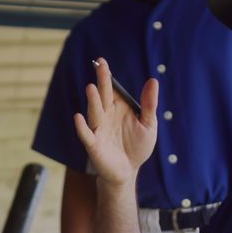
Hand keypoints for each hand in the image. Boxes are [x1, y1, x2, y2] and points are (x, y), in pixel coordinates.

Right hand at [73, 57, 158, 187]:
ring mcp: (98, 129)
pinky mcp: (94, 145)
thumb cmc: (137, 146)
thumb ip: (149, 104)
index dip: (106, 76)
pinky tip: (78, 117)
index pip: (111, 89)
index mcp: (117, 108)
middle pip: (102, 96)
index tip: (101, 61)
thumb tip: (153, 80)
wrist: (129, 170)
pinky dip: (81, 127)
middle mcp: (105, 115)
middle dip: (100, 81)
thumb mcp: (148, 124)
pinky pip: (86, 134)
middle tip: (99, 65)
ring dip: (92, 101)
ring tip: (91, 88)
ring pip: (94, 112)